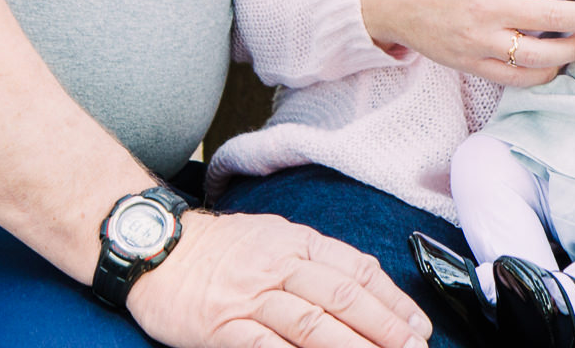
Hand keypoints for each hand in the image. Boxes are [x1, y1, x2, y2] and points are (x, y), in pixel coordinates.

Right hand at [130, 210, 430, 346]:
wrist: (156, 248)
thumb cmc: (219, 249)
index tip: (418, 326)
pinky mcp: (223, 327)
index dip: (393, 301)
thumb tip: (362, 287)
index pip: (358, 269)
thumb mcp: (273, 238)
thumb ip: (314, 260)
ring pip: (313, 324)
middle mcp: (280, 265)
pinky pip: (266, 347)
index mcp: (298, 242)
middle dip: (386, 328)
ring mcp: (251, 297)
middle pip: (344, 297)